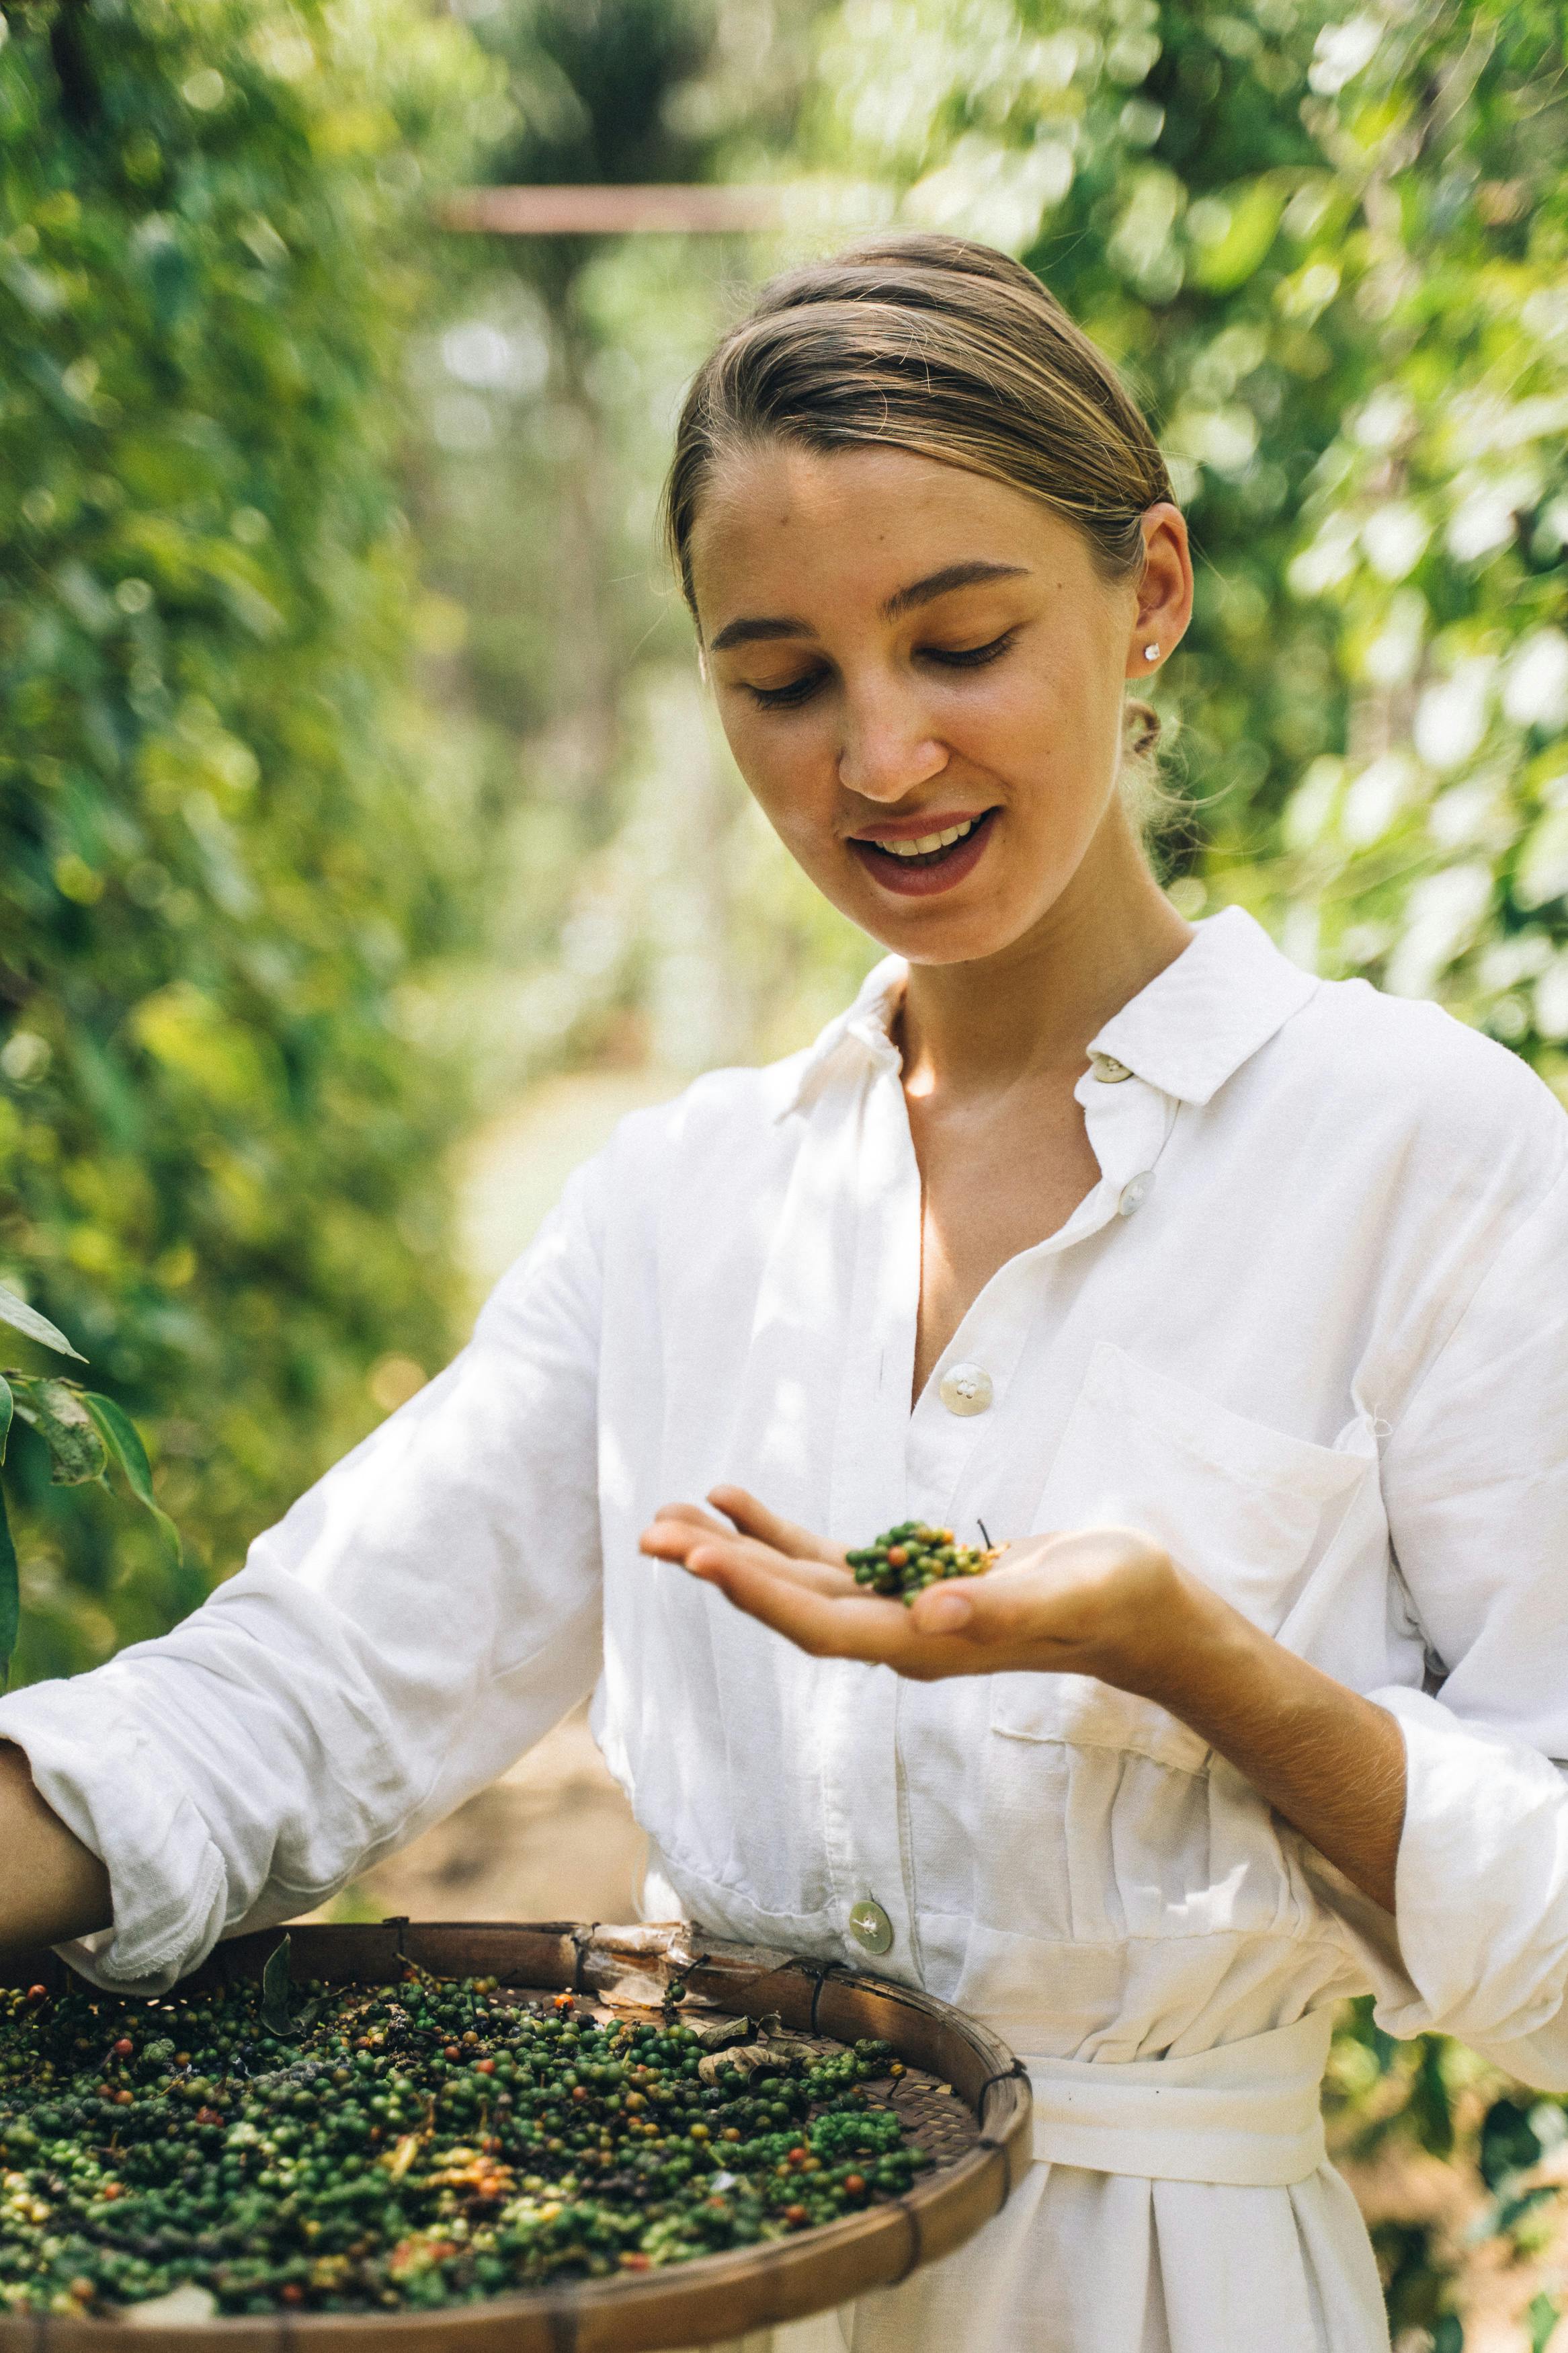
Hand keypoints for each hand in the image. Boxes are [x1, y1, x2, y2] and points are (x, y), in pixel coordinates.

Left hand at [638, 1487, 1200, 1693]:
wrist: (1144, 1612)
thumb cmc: (1116, 1598)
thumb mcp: (1067, 1593)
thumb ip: (997, 1605)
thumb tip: (929, 1615)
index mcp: (927, 1645)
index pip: (822, 1626)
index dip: (759, 1595)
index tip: (699, 1560)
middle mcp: (899, 1636)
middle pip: (790, 1607)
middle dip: (720, 1569)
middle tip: (650, 1531)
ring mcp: (900, 1613)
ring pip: (796, 1584)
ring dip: (733, 1551)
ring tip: (670, 1515)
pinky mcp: (911, 1586)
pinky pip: (826, 1562)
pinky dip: (778, 1534)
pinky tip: (735, 1502)